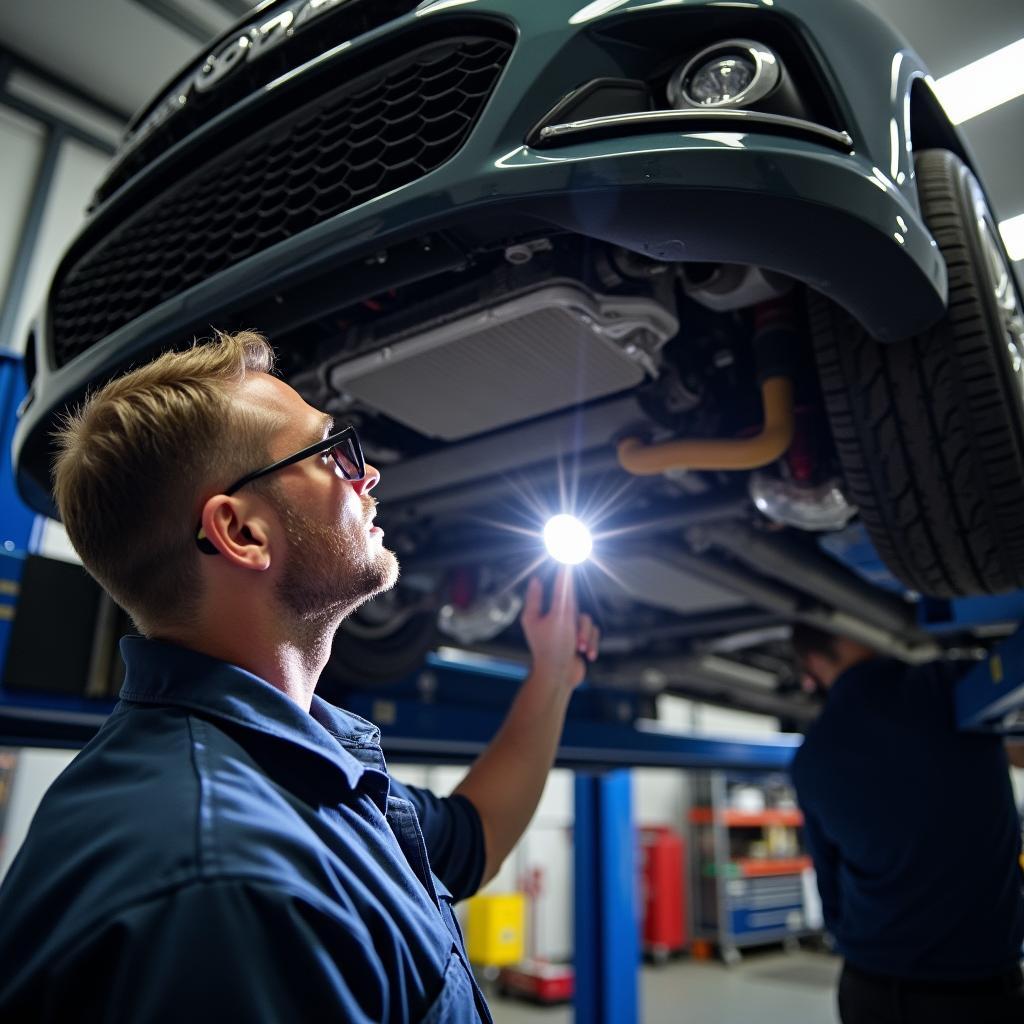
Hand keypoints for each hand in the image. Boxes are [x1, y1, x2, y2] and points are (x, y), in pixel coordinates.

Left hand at [520, 567, 599, 690]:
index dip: (564, 570)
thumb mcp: (558, 617)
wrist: (558, 678)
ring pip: (587, 620)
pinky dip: (590, 644)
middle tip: (577, 622)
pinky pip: (592, 634)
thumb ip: (560, 592)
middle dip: (578, 621)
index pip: (558, 584)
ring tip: (579, 647)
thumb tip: (542, 572)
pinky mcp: (578, 640)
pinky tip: (586, 654)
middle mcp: (556, 617)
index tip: (570, 555)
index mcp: (547, 609)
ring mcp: (567, 629)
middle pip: (575, 604)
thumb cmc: (552, 648)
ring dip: (585, 635)